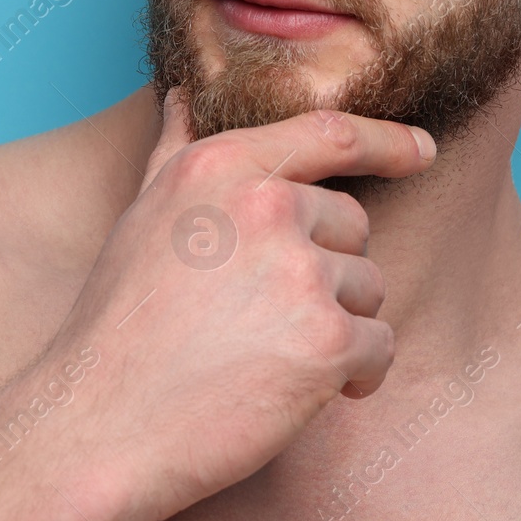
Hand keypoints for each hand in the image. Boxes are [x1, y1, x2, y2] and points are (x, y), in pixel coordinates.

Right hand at [48, 90, 435, 520]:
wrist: (98, 423)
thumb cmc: (118, 323)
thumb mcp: (141, 216)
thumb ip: (174, 150)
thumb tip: (183, 97)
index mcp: (220, 166)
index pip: (330, 133)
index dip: (387, 140)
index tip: (423, 148)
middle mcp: (264, 204)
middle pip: (353, 224)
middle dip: (327, 272)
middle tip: (264, 318)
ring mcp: (298, 271)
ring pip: (368, 289)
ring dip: (337, 326)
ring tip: (267, 357)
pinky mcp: (326, 340)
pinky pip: (378, 347)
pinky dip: (352, 376)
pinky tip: (296, 393)